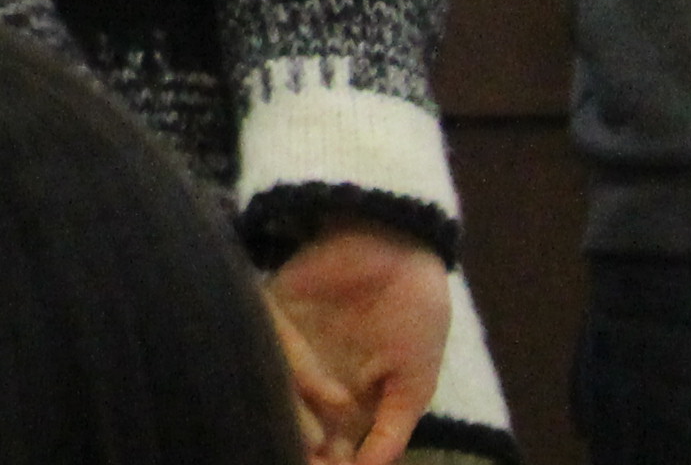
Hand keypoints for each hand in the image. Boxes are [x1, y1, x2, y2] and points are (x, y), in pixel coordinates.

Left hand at [266, 225, 449, 464]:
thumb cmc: (416, 315)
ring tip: (322, 445)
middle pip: (294, 419)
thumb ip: (390, 430)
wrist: (402, 248)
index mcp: (343, 398)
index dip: (329, 462)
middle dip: (302, 447)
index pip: (326, 442)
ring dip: (300, 422)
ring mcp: (290, 342)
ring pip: (280, 389)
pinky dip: (302, 376)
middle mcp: (311, 374)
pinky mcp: (274, 308)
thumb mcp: (414, 384)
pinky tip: (334, 397)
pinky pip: (275, 345)